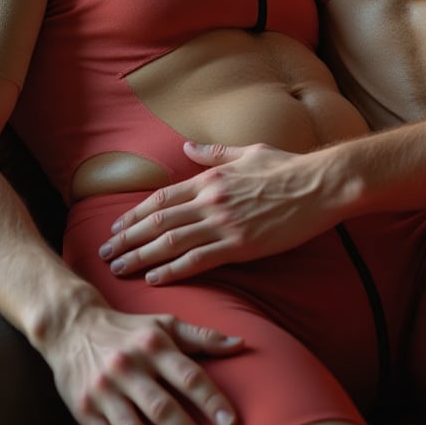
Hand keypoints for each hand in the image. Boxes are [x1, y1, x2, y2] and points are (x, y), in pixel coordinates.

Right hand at [40, 300, 242, 424]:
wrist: (73, 328)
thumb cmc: (129, 330)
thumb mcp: (164, 324)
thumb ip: (202, 337)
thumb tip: (240, 344)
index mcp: (152, 345)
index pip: (187, 375)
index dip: (211, 400)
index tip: (232, 423)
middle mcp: (127, 367)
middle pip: (161, 408)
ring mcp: (103, 391)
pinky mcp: (84, 410)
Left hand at [98, 141, 335, 282]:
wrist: (320, 184)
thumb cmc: (288, 167)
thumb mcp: (248, 152)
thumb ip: (216, 152)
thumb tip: (188, 146)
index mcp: (211, 178)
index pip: (162, 198)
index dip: (135, 214)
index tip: (117, 226)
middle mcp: (210, 200)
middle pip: (157, 221)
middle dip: (127, 238)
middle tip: (104, 252)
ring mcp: (224, 223)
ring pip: (170, 242)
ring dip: (140, 256)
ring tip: (118, 268)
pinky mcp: (240, 245)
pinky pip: (197, 260)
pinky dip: (172, 270)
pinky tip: (153, 278)